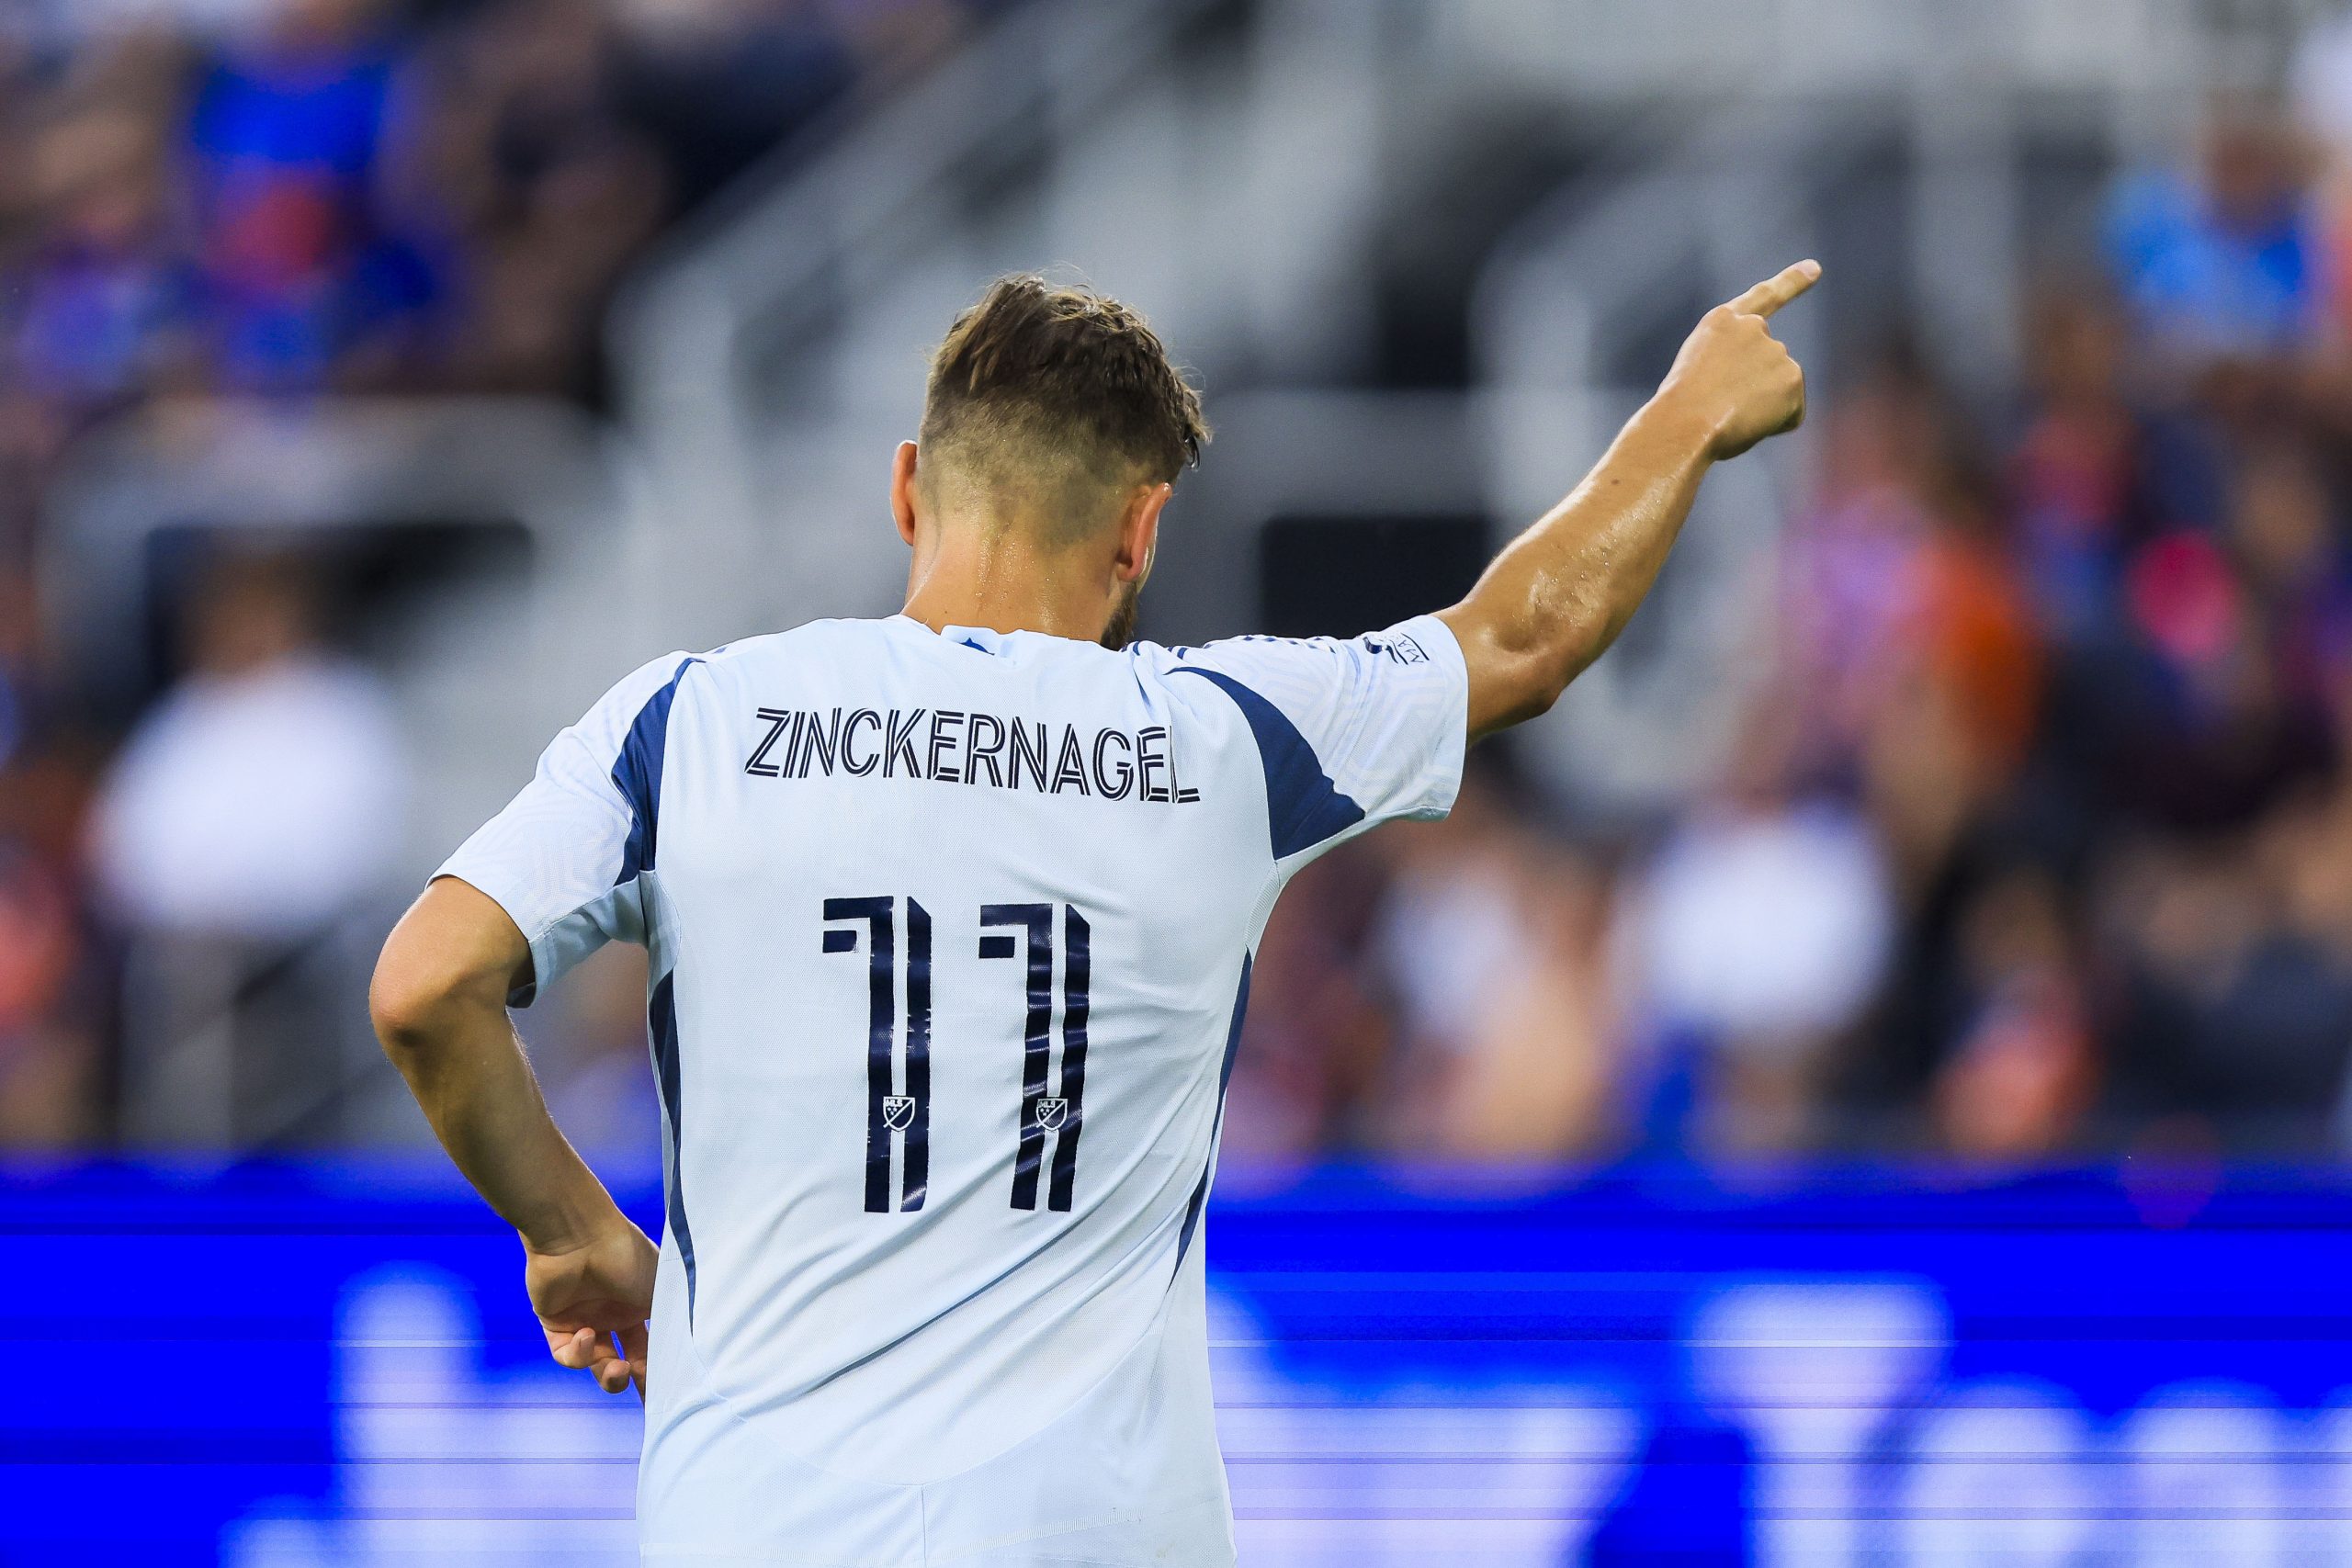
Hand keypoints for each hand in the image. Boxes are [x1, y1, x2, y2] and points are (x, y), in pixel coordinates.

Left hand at [524, 1213, 656, 1396]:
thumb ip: (672, 1323)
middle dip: (631, 1380)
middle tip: (641, 1388)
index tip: (666, 1393)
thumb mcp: (662, 1290)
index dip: (655, 1371)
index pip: (649, 1346)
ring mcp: (583, 1319)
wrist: (580, 1236)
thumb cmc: (628, 1256)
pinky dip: (578, 1354)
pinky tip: (587, 1335)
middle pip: (621, 1361)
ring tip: (617, 1367)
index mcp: (639, 1304)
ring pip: (594, 1363)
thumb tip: (685, 1357)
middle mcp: (612, 1314)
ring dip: (608, 1374)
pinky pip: (565, 1354)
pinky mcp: (554, 1323)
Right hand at [1655, 260, 1818, 460]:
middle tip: (1720, 406)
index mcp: (1721, 322)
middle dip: (1755, 390)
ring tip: (1728, 414)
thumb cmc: (1678, 411)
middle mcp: (1753, 327)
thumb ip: (1730, 368)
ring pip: (1779, 392)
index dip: (1792, 282)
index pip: (1762, 297)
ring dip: (1760, 409)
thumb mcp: (1697, 374)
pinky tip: (1748, 423)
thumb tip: (1758, 397)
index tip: (1815, 268)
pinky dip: (1774, 425)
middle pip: (1769, 367)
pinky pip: (1790, 415)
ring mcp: (1776, 350)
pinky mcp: (1793, 377)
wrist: (1684, 422)